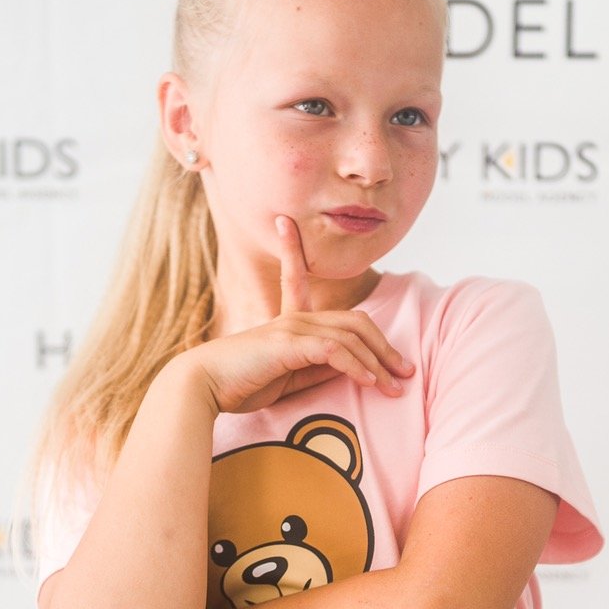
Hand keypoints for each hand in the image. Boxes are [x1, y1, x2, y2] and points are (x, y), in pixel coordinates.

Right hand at [179, 213, 416, 414]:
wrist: (202, 386)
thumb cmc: (238, 383)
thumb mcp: (285, 375)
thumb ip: (315, 366)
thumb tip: (349, 366)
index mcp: (287, 320)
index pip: (296, 276)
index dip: (292, 248)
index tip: (283, 221)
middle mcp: (293, 318)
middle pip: (354, 322)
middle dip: (384, 347)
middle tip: (405, 372)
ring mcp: (291, 327)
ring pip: (351, 338)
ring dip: (379, 365)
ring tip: (396, 388)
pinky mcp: (289, 343)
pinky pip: (336, 353)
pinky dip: (358, 368)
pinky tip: (370, 383)